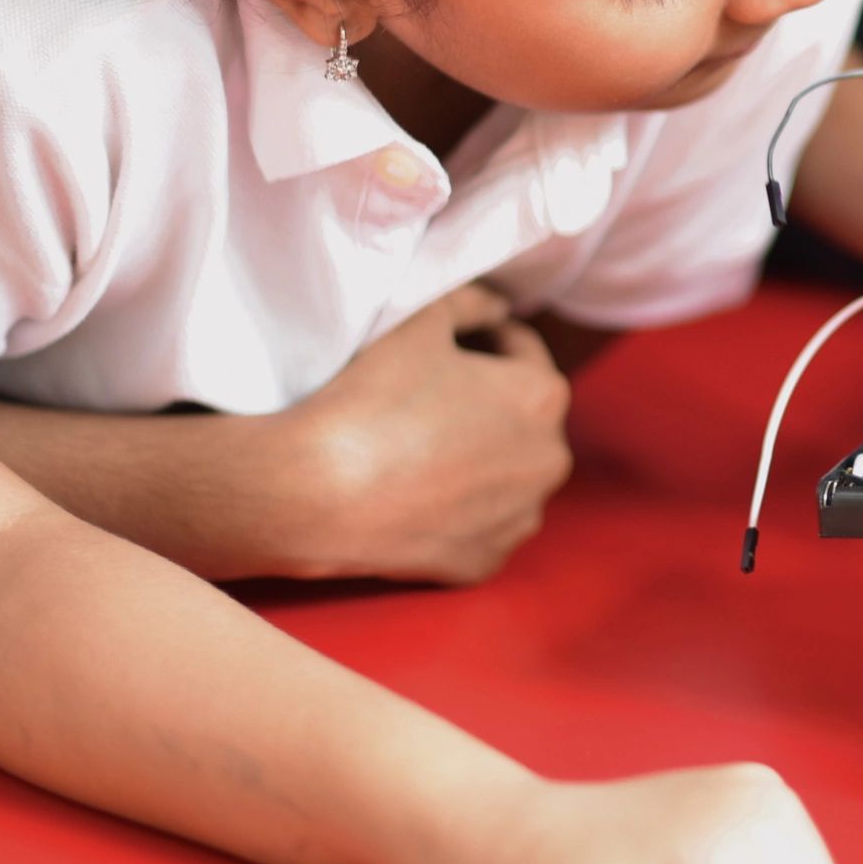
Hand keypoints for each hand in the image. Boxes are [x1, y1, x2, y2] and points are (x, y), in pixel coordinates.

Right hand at [279, 284, 574, 583]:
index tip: (454, 342)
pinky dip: (459, 511)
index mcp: (543, 396)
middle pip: (522, 417)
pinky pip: (480, 526)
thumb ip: (469, 300)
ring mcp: (518, 519)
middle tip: (432, 395)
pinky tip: (420, 496)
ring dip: (480, 458)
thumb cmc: (369, 397)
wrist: (313, 493)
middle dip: (488, 402)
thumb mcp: (419, 319)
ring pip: (507, 475)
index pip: (523, 351)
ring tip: (424, 447)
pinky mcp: (483, 563)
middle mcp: (549, 461)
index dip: (487, 339)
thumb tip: (496, 307)